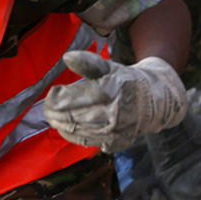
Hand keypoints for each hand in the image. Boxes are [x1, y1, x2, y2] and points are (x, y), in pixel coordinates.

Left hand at [44, 51, 186, 153]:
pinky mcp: (117, 142)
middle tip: (46, 109)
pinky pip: (89, 141)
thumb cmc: (126, 81)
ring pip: (80, 130)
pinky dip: (73, 136)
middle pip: (75, 116)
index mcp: (111, 91)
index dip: (57, 98)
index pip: (74, 98)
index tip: (50, 93)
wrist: (154, 102)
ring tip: (52, 119)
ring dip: (62, 125)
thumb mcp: (110, 67)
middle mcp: (115, 112)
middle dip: (56, 113)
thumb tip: (67, 57)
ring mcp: (117, 130)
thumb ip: (88, 62)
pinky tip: (64, 129)